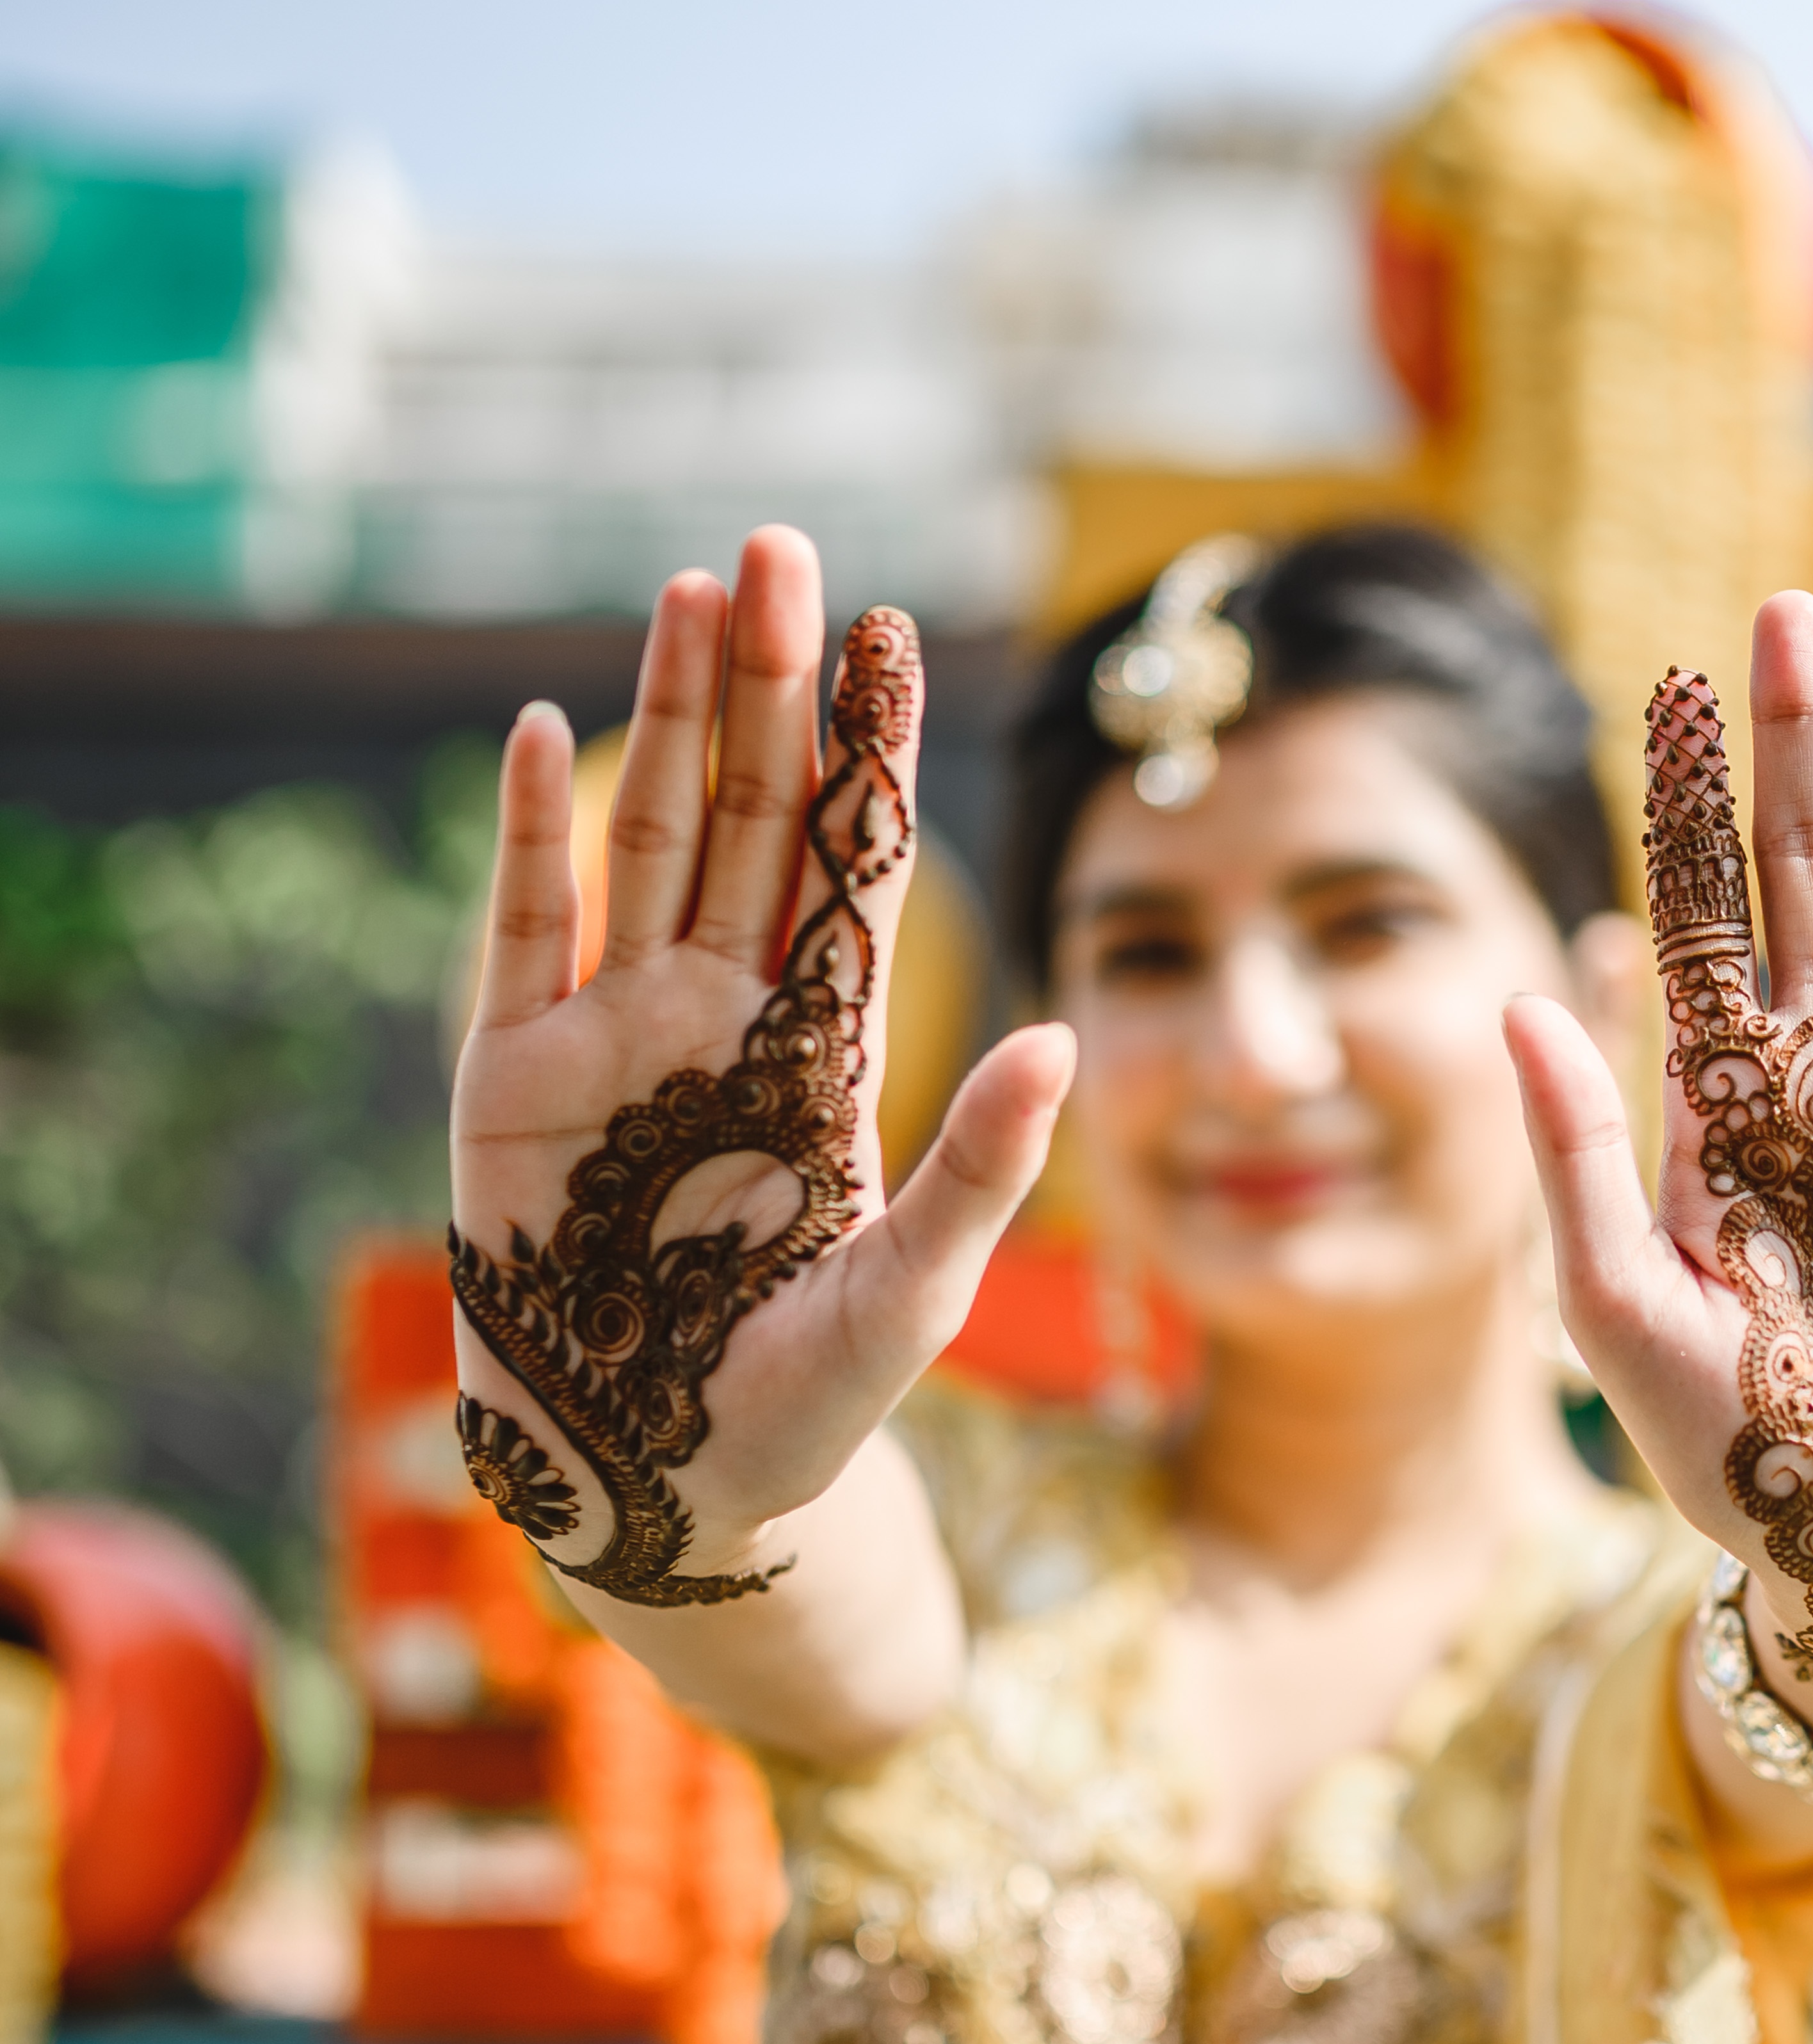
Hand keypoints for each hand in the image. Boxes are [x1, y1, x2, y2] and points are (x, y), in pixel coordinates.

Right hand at [449, 529, 1072, 1598]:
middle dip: (768, 685)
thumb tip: (1067, 1039)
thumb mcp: (913, 1292)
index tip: (893, 633)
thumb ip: (983, 1169)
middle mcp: (717, 1017)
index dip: (867, 752)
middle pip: (751, 817)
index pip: (853, 867)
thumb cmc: (802, 1411)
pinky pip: (527, 934)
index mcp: (818, 1049)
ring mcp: (612, 1039)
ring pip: (649, 840)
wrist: (664, 1492)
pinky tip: (554, 730)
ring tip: (695, 594)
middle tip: (786, 551)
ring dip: (668, 716)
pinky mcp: (513, 1083)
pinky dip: (537, 834)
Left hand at [1507, 592, 1812, 1742]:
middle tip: (1781, 608)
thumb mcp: (1612, 1308)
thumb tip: (1516, 993)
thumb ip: (1565, 1153)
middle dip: (1795, 742)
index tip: (1670, 680)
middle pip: (1807, 871)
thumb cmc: (1732, 1454)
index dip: (1692, 800)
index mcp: (1721, 1100)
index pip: (1702, 913)